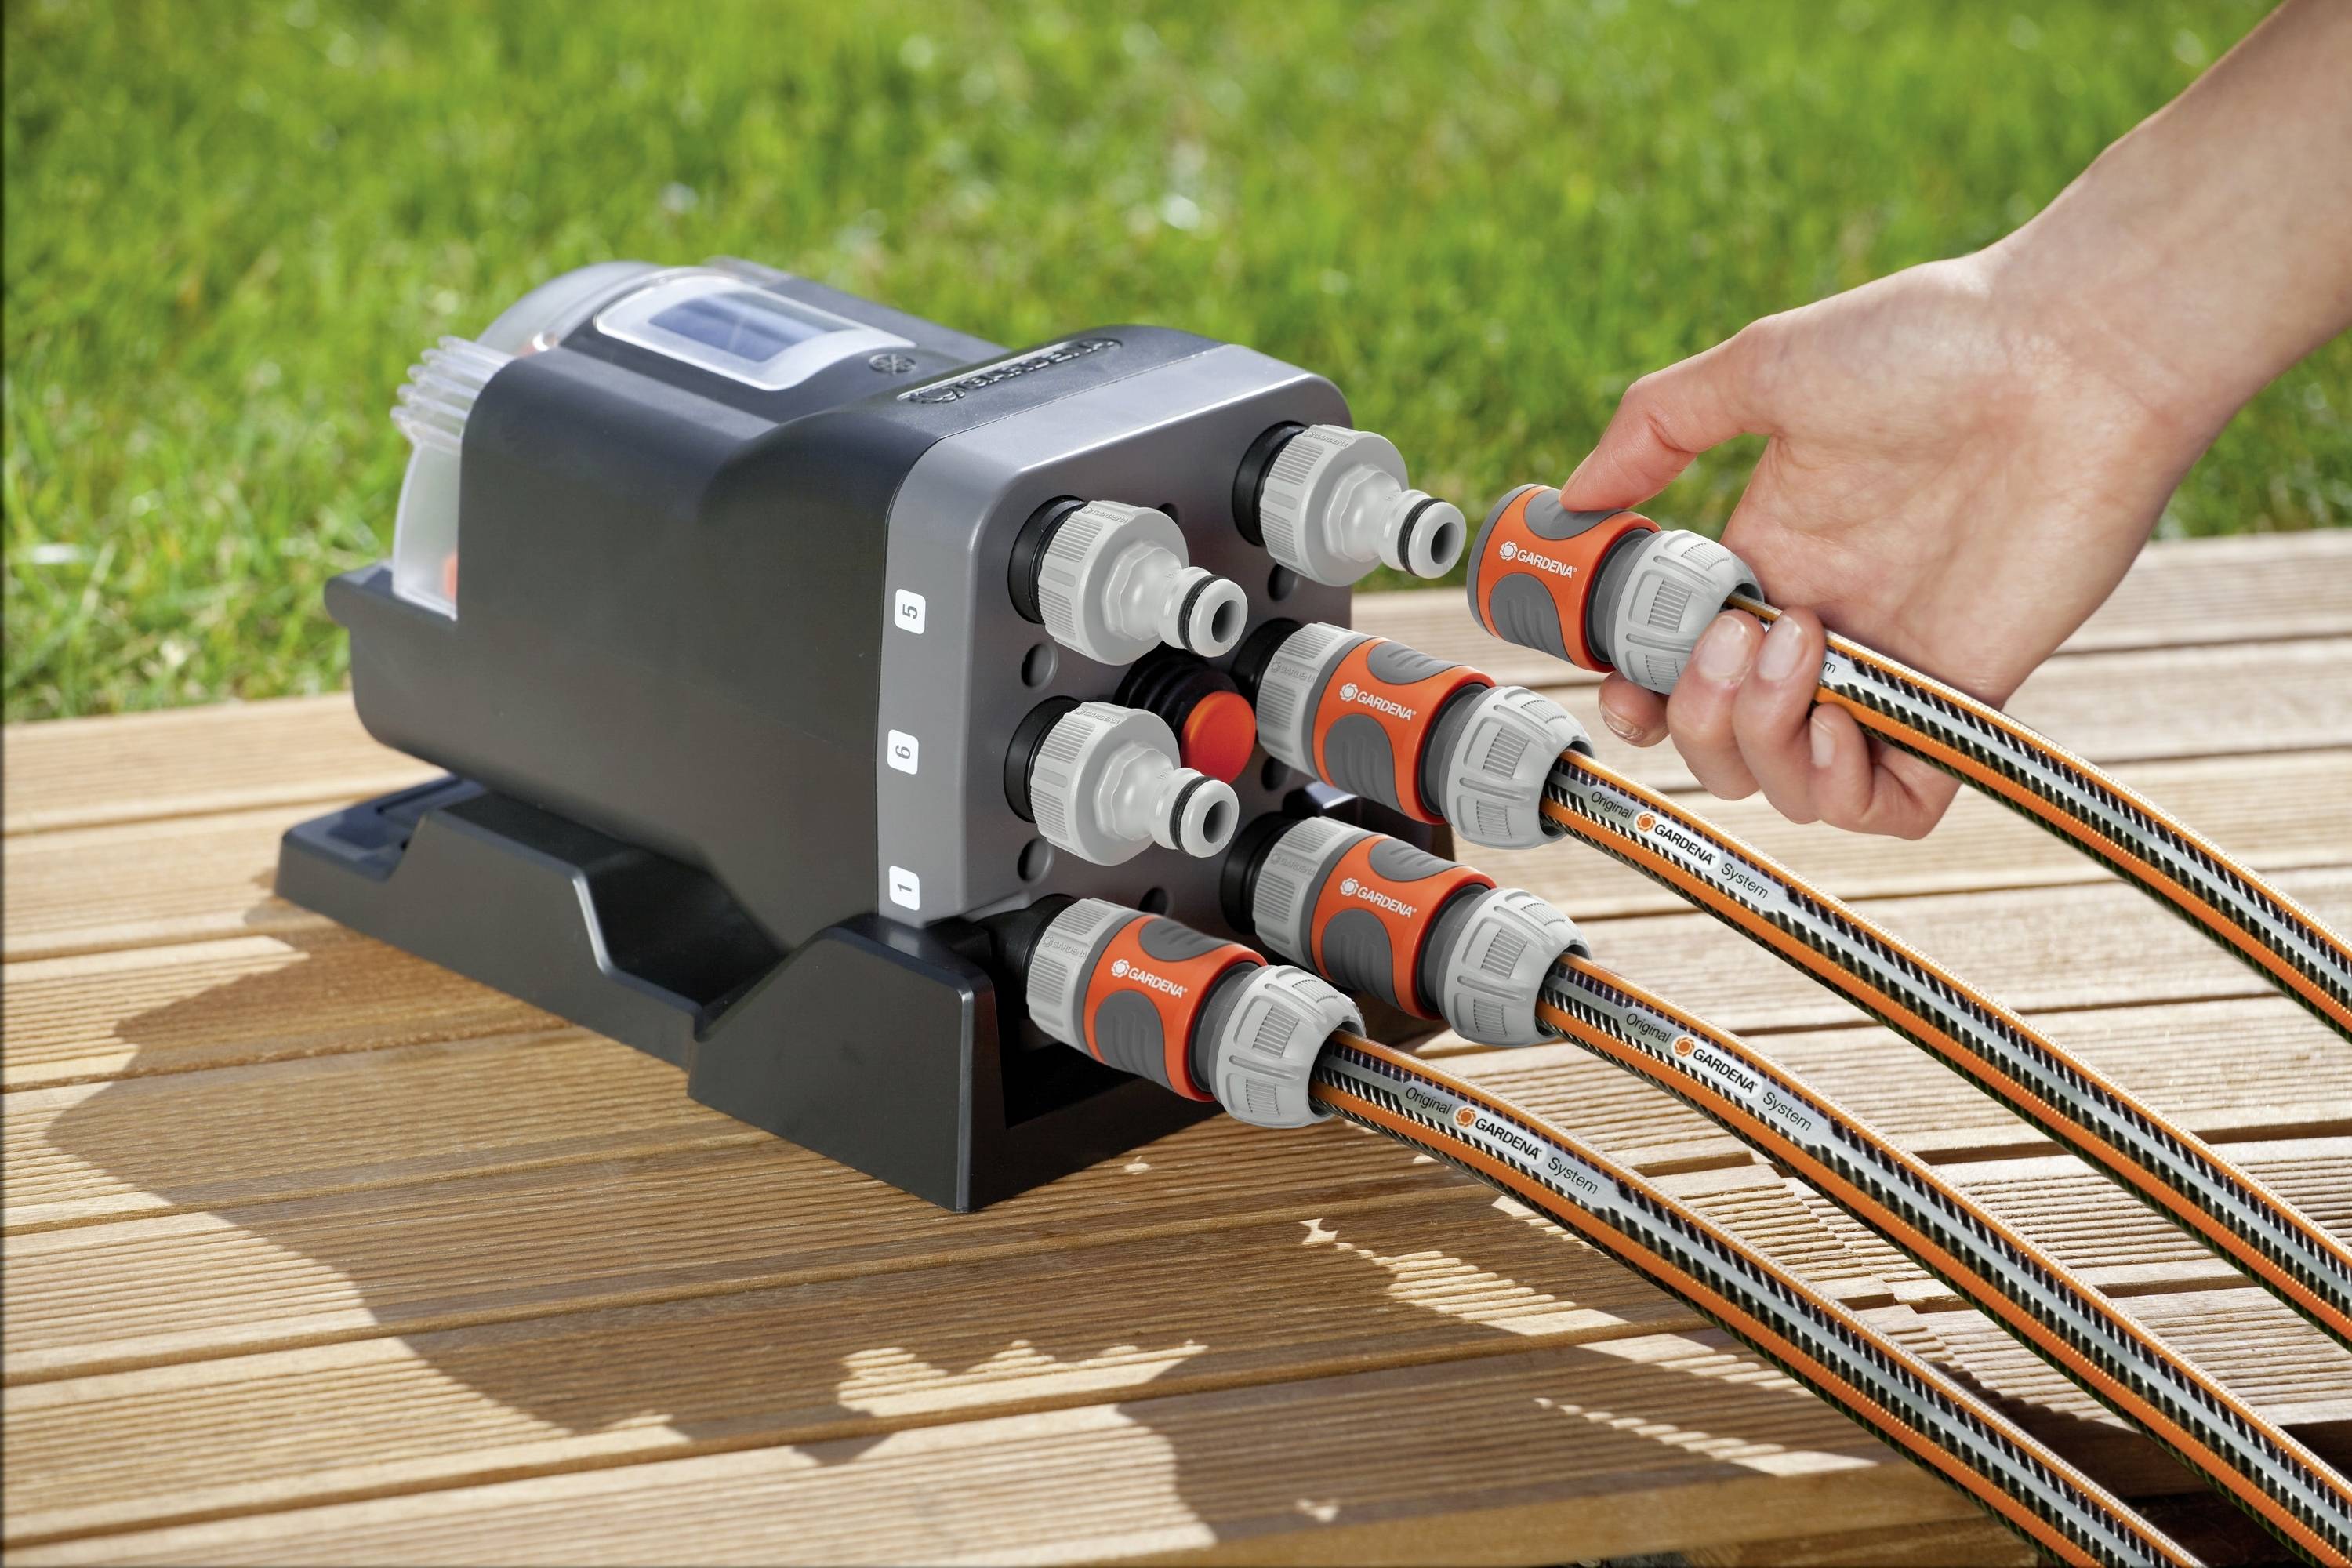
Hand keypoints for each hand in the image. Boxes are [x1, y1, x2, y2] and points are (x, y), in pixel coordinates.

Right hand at [1563, 250, 2207, 836]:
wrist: (2075, 353)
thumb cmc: (1935, 342)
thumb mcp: (1765, 366)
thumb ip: (1657, 424)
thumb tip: (1574, 496)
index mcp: (1770, 561)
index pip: (1680, 672)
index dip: (1640, 698)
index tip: (1622, 682)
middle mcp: (1822, 627)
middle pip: (1723, 745)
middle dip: (1696, 719)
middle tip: (1729, 637)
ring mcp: (1891, 669)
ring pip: (1792, 786)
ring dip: (1762, 741)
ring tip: (1795, 651)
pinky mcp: (1961, 699)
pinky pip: (1892, 809)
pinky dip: (1846, 789)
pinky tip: (1839, 720)